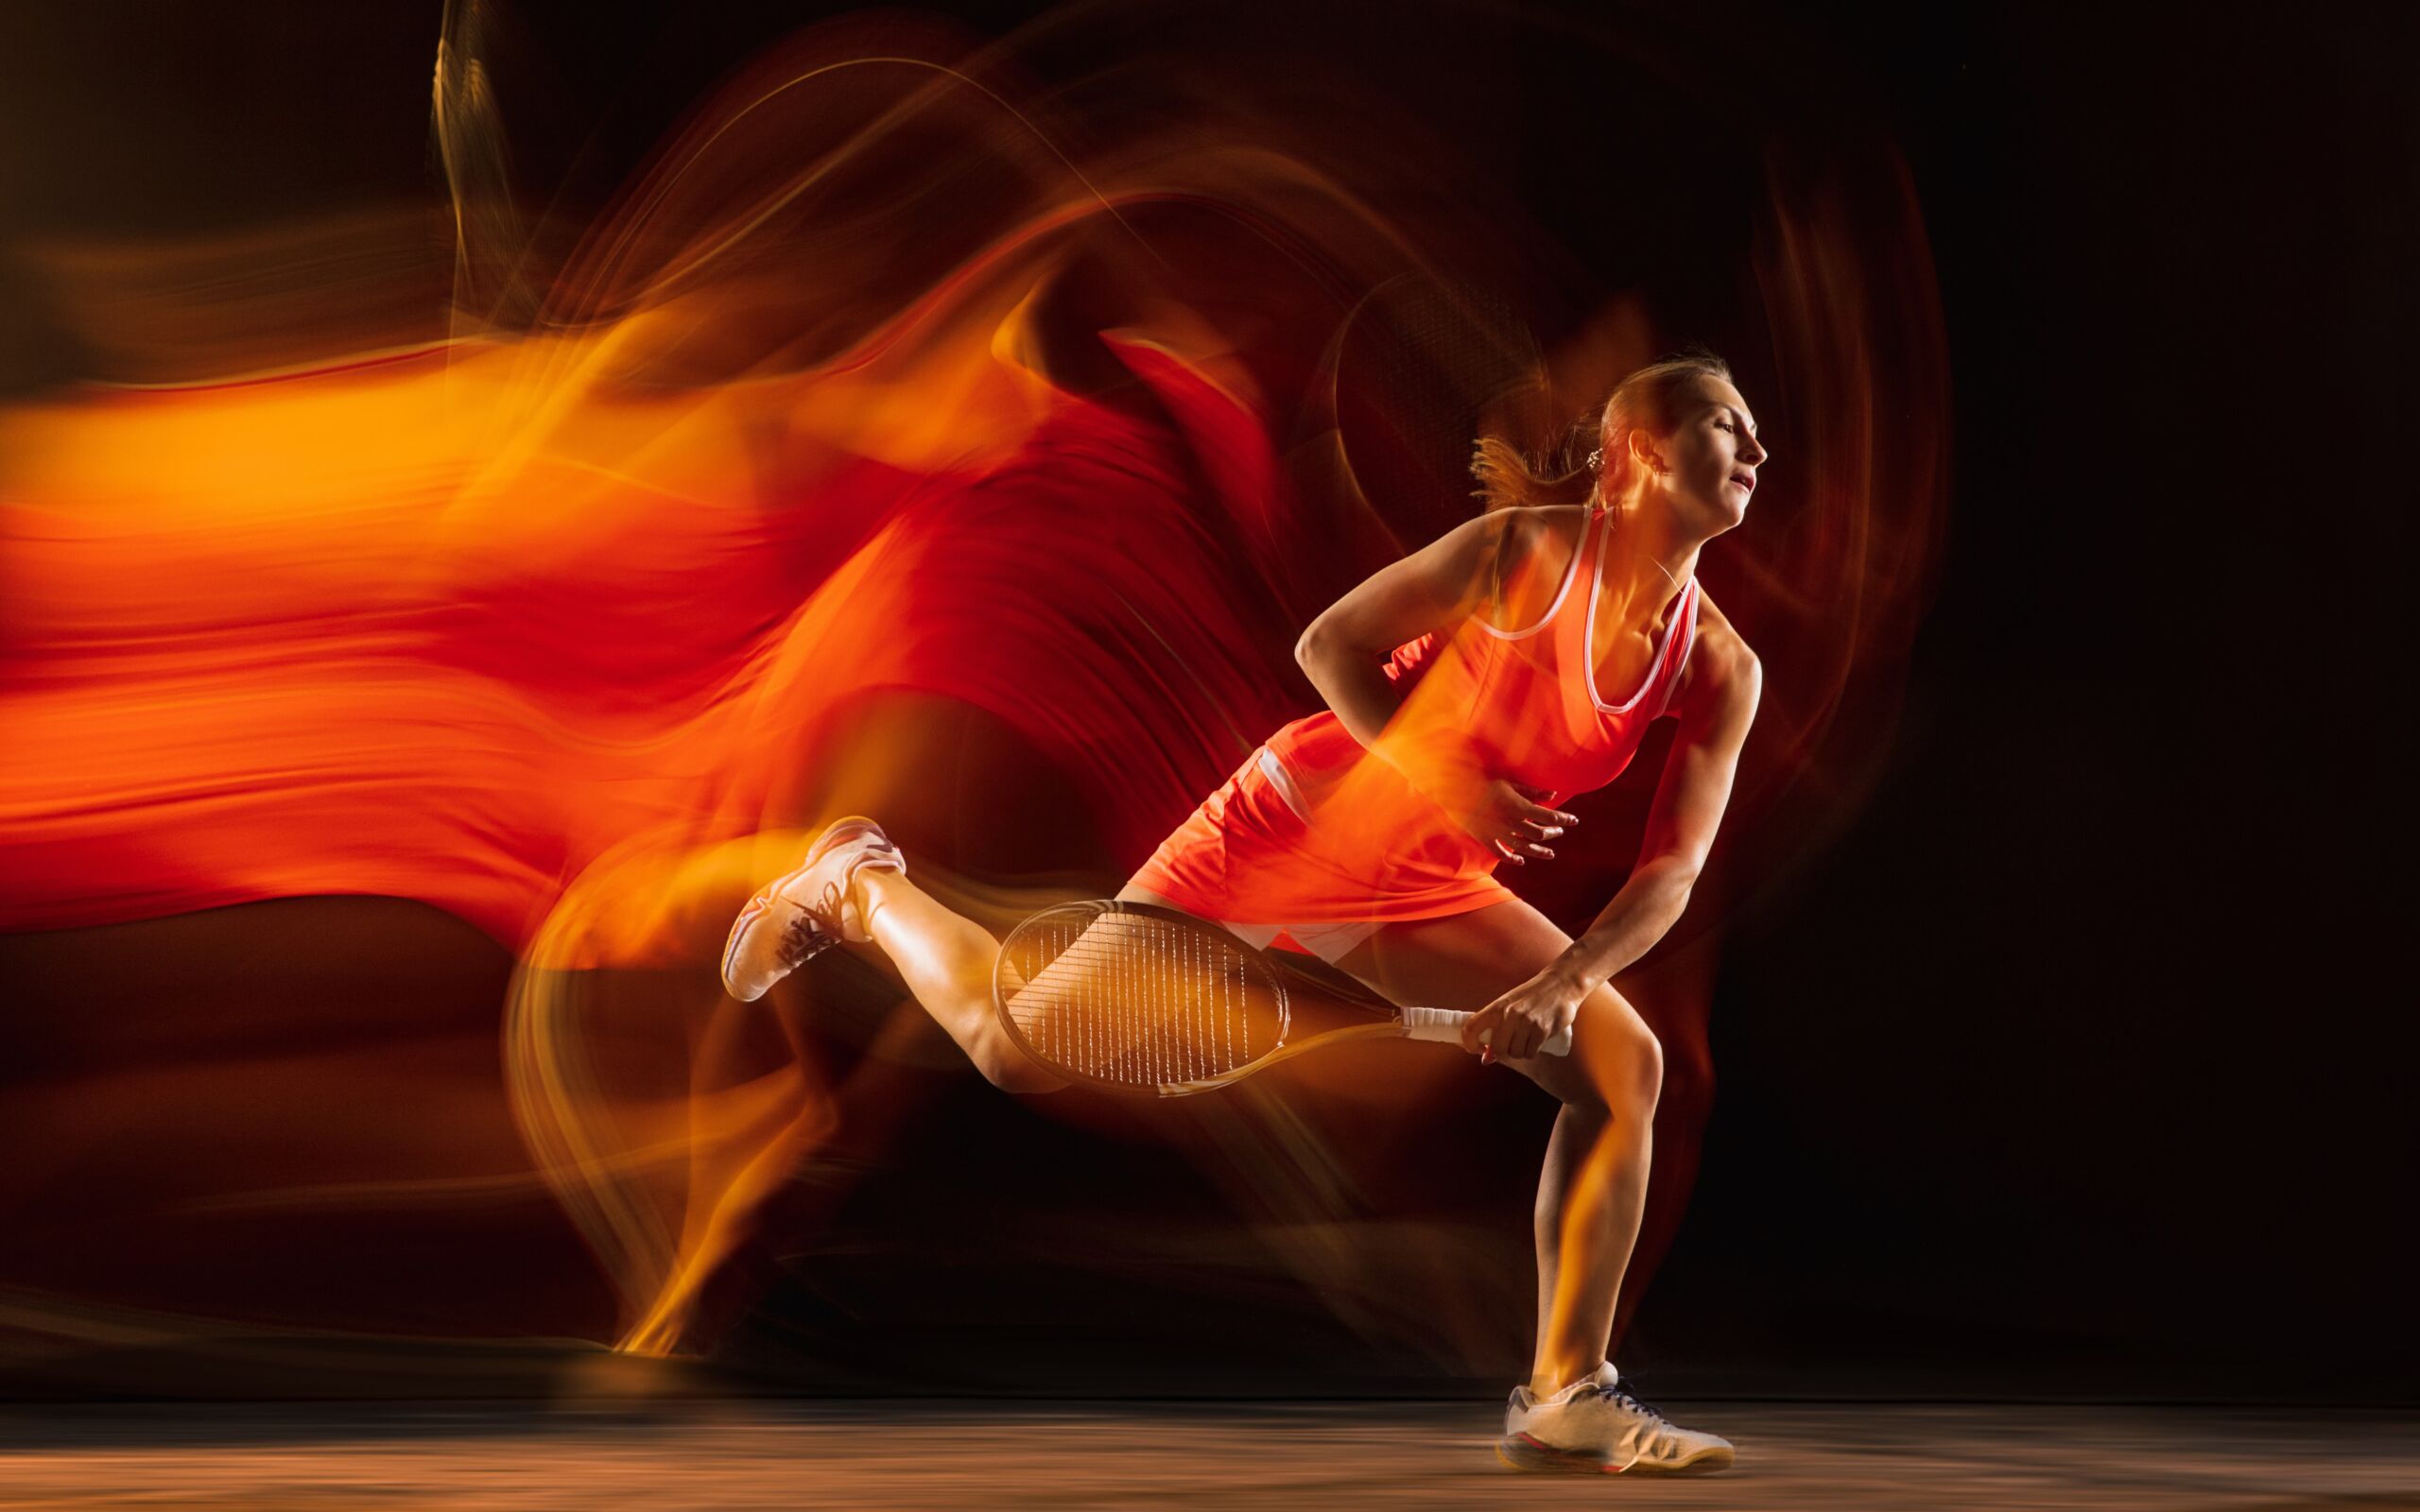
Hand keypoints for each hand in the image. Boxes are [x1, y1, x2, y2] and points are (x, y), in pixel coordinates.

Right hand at [1440, 778, 1577, 865]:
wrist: (1457, 792)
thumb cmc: (1485, 783)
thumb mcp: (1510, 783)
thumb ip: (1532, 791)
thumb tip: (1553, 795)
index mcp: (1520, 807)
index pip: (1549, 816)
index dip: (1564, 819)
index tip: (1574, 820)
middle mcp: (1512, 824)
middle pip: (1540, 834)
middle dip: (1553, 833)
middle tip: (1558, 832)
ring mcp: (1499, 834)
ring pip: (1525, 849)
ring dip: (1540, 852)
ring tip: (1550, 854)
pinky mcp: (1487, 840)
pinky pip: (1502, 854)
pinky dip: (1513, 859)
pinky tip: (1521, 861)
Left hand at [1460, 968, 1586, 1062]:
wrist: (1560, 985)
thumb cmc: (1531, 997)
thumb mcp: (1509, 1006)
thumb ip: (1496, 1029)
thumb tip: (1486, 1060)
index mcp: (1496, 1007)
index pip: (1471, 1028)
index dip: (1470, 1044)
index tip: (1478, 1049)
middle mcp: (1509, 1014)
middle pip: (1497, 1049)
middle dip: (1503, 1052)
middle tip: (1511, 1044)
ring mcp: (1526, 1022)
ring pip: (1515, 1053)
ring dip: (1520, 1052)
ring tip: (1526, 1039)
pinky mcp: (1542, 1030)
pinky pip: (1530, 1053)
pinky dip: (1532, 1051)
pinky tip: (1535, 1041)